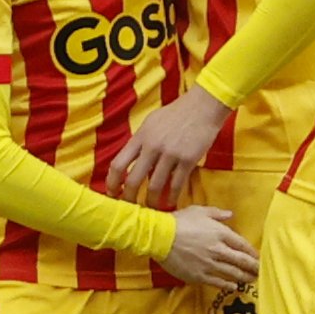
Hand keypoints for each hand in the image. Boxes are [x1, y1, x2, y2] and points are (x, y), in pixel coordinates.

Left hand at [109, 86, 227, 207]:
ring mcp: (170, 154)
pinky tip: (170, 203)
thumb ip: (140, 142)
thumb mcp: (151, 122)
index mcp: (140, 137)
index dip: (111, 182)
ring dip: (151, 201)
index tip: (112, 193)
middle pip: (133, 180)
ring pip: (154, 186)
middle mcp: (152, 146)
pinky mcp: (188, 160)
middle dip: (128, 198)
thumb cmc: (176, 113)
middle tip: (129, 207)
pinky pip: (176, 184)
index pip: (118, 164)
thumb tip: (131, 161)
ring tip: (151, 207)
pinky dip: (171, 197)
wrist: (203, 106)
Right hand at [161, 204, 257, 290]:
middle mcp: (219, 250)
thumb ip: (217, 213)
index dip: (252, 252)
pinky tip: (233, 287)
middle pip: (241, 261)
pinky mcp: (199, 276)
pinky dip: (228, 285)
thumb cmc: (179, 221)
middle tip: (261, 271)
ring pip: (232, 273)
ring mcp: (210, 264)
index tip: (258, 257)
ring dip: (244, 277)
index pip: (242, 245)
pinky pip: (218, 282)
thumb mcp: (200, 211)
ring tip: (252, 280)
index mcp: (221, 233)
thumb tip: (230, 215)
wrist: (160, 237)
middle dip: (253, 267)